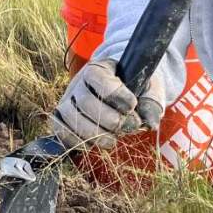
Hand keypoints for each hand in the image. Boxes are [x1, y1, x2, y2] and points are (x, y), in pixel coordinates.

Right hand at [49, 59, 164, 150]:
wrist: (118, 91)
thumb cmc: (134, 88)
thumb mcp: (148, 87)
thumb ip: (151, 102)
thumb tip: (149, 123)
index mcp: (98, 68)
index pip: (98, 78)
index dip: (115, 94)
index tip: (132, 105)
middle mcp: (79, 83)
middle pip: (85, 102)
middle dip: (110, 119)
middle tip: (130, 126)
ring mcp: (68, 100)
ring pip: (71, 117)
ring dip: (94, 134)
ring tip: (113, 140)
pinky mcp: (62, 118)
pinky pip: (60, 130)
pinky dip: (76, 141)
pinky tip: (94, 144)